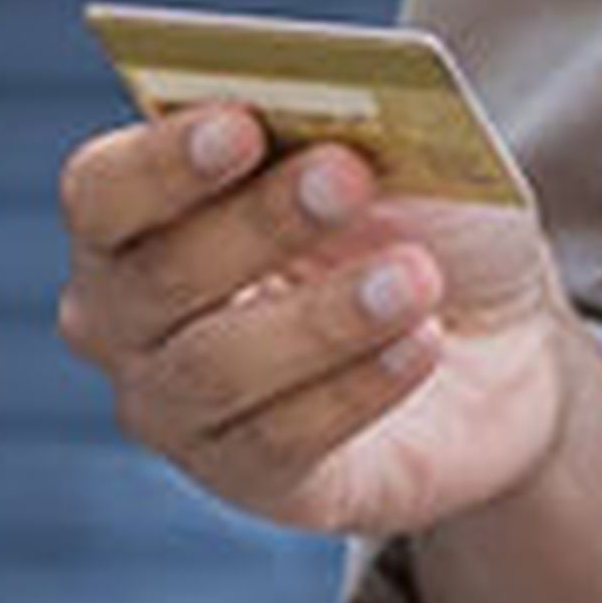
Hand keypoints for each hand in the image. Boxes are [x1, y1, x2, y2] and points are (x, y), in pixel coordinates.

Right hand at [57, 103, 574, 544]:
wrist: (498, 324)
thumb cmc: (416, 211)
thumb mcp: (394, 148)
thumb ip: (347, 127)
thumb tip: (340, 120)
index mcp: (142, 213)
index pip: (103, 190)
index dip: (162, 161)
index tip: (242, 125)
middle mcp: (131, 322)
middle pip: (157, 278)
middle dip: (256, 221)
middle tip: (349, 175)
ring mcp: (181, 413)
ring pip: (216, 370)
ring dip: (320, 316)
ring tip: (415, 276)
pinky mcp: (257, 482)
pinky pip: (284, 442)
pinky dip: (358, 384)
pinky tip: (423, 342)